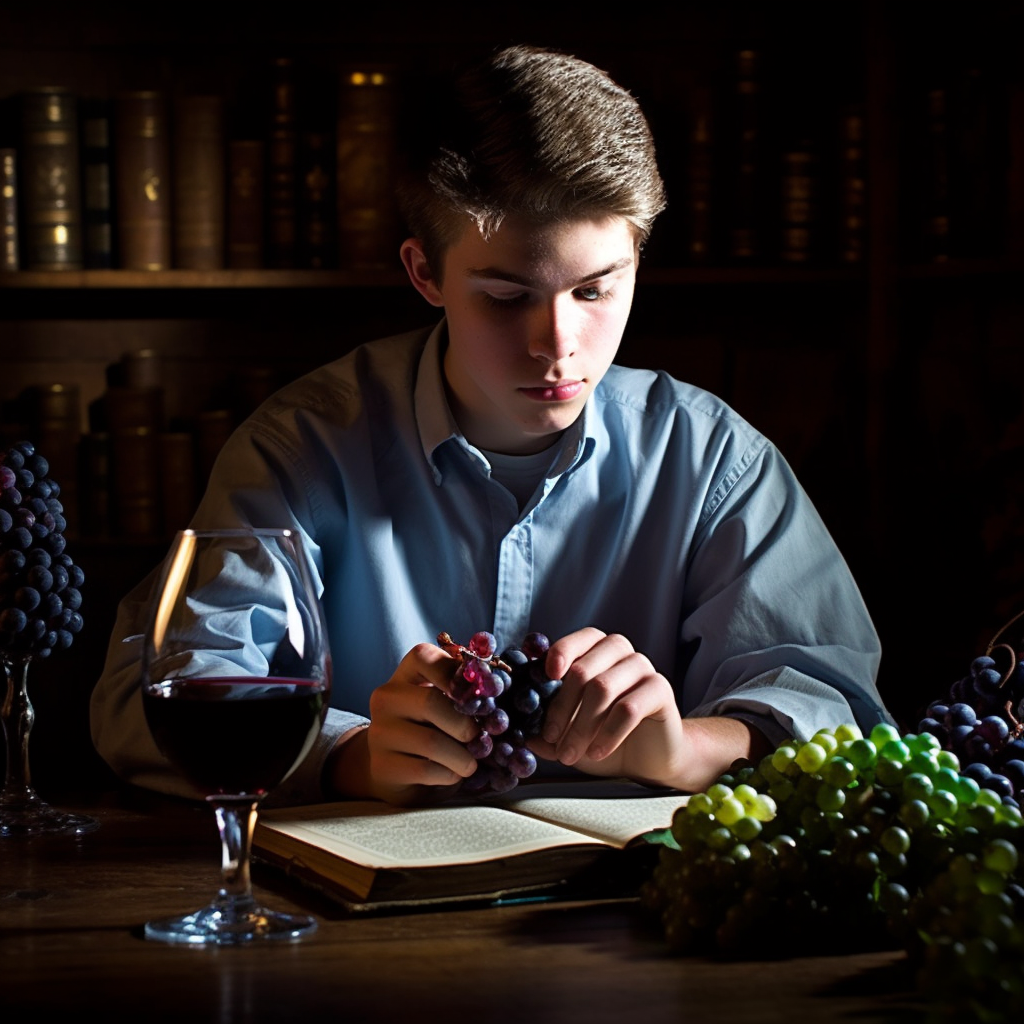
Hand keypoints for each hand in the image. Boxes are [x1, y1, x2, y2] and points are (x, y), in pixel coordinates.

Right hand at [326, 643, 479, 804]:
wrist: (399, 769)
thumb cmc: (434, 728)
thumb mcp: (446, 704)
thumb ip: (464, 693)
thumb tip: (495, 692)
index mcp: (406, 674)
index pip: (424, 657)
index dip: (455, 673)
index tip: (478, 695)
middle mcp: (387, 697)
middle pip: (430, 702)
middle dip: (465, 725)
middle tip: (480, 740)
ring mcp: (380, 732)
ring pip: (430, 742)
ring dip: (462, 758)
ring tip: (471, 764)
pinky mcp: (382, 766)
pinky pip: (425, 770)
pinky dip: (449, 775)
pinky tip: (452, 774)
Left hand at [529, 628, 768, 790]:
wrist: (648, 757)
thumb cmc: (604, 735)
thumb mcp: (570, 732)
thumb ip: (547, 729)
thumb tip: (521, 733)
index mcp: (595, 649)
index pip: (577, 639)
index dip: (560, 653)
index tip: (547, 677)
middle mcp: (620, 652)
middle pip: (583, 670)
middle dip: (562, 710)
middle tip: (552, 740)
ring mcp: (642, 667)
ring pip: (603, 688)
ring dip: (581, 726)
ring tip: (571, 754)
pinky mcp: (660, 689)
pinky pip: (629, 708)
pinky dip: (608, 733)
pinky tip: (597, 752)